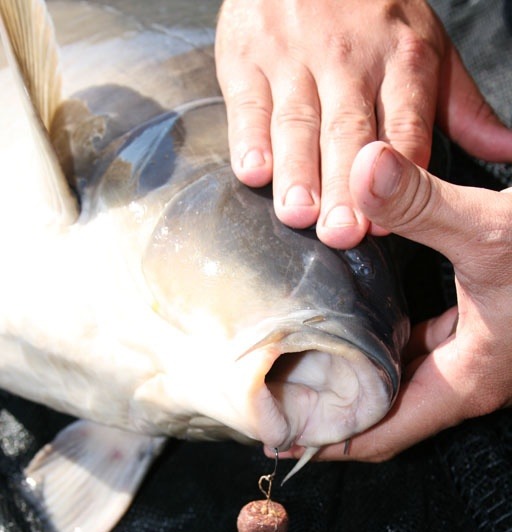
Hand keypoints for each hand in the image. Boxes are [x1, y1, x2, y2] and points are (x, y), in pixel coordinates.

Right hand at [215, 0, 511, 248]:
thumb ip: (461, 109)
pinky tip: (255, 172)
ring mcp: (295, 56)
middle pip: (349, 130)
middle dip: (345, 185)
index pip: (405, 124)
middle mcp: (349, 58)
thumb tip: (505, 150)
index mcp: (402, 58)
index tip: (390, 218)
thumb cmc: (371, 15)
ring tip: (299, 213)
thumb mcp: (428, 50)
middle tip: (341, 232)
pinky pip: (249, 103)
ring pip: (298, 121)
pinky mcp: (248, 58)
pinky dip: (250, 138)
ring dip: (298, 172)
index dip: (398, 171)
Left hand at [282, 141, 511, 461]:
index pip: (382, 434)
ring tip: (300, 363)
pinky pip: (416, 348)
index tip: (280, 439)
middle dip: (332, 412)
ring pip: (400, 381)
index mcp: (466, 380)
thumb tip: (363, 170)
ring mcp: (475, 354)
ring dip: (354, 378)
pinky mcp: (479, 327)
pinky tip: (354, 320)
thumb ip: (424, 205)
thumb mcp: (494, 233)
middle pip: (385, 414)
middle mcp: (467, 376)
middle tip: (278, 399)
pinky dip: (381, 344)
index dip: (329, 442)